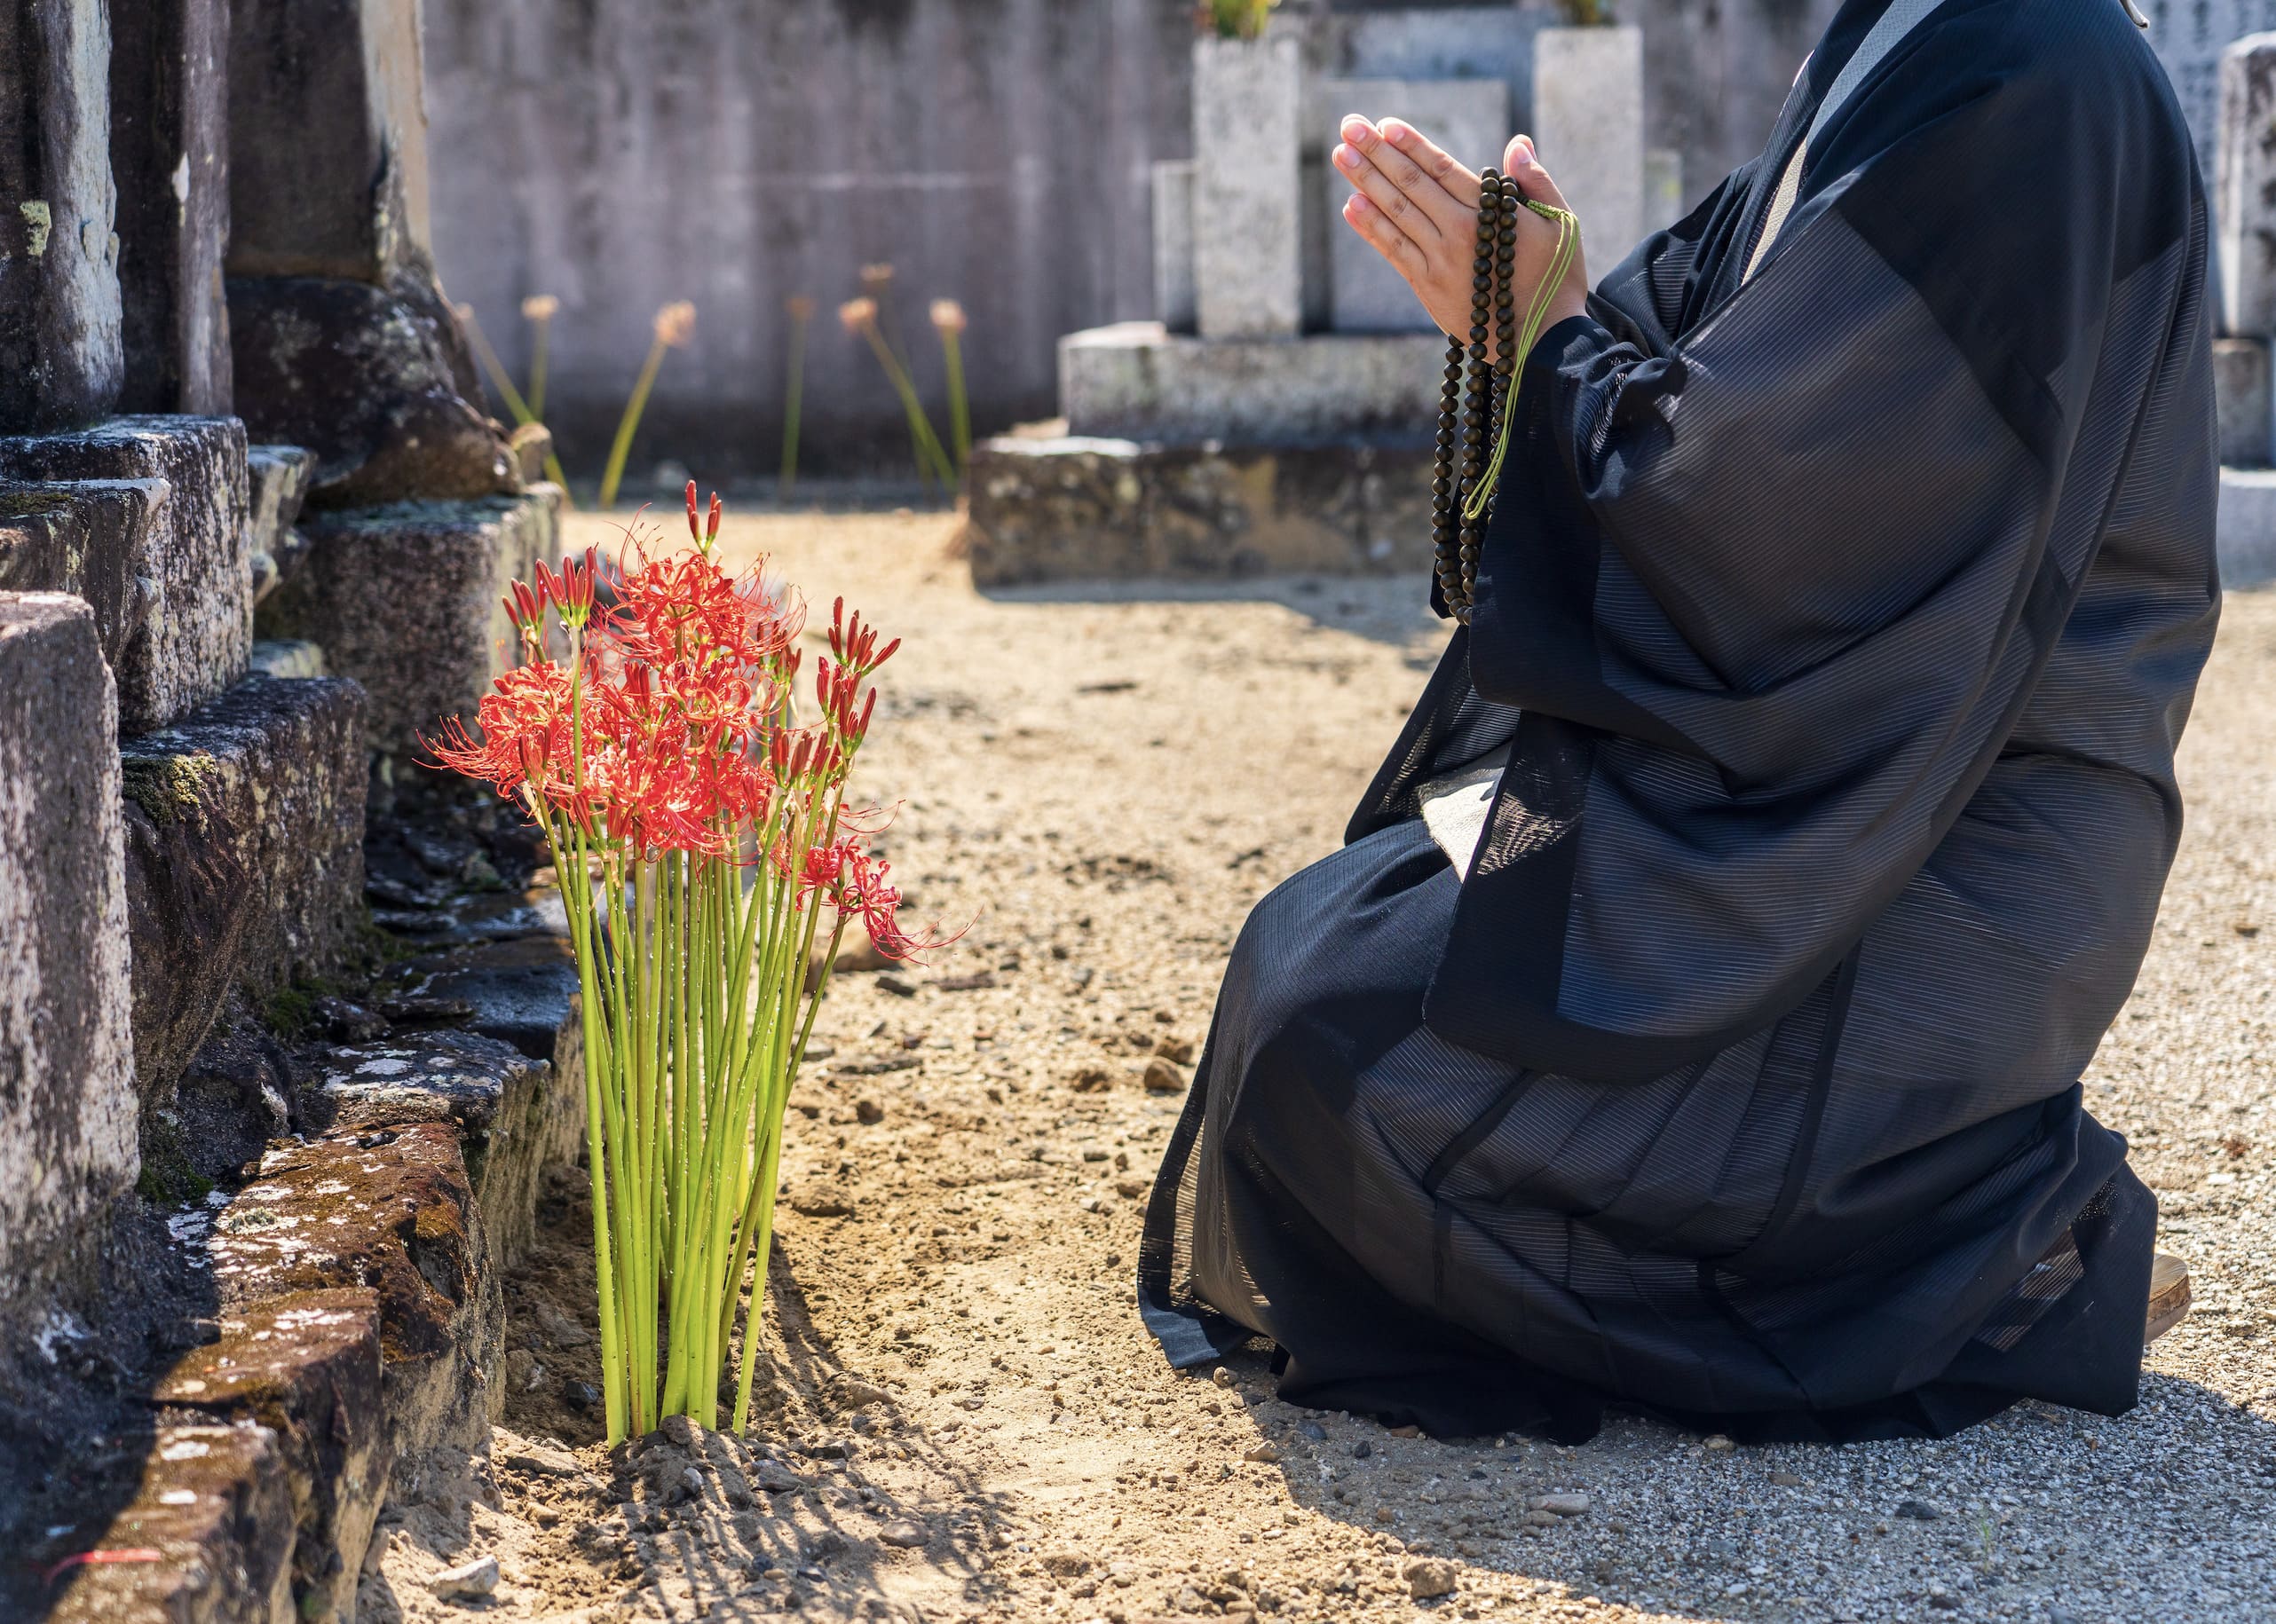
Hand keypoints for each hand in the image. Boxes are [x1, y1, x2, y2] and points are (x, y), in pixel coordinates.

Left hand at [1332, 119, 1588, 355]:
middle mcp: (1459, 234)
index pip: (1441, 169)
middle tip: (1348, 126)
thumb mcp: (1559, 225)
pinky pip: (1393, 251)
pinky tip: (1351, 205)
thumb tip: (1517, 144)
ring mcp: (1439, 262)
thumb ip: (1535, 183)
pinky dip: (1371, 227)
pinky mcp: (1428, 288)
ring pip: (1396, 213)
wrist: (1544, 343)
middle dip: (1376, 153)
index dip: (1411, 145)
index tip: (1384, 124)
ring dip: (1365, 181)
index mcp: (1490, 214)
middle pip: (1411, 185)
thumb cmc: (1557, 280)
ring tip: (1341, 154)